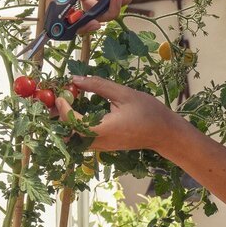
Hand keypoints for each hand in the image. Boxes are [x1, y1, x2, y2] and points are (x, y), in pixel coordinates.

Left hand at [59, 75, 182, 153]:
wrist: (165, 133)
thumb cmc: (148, 112)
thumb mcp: (124, 94)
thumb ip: (98, 86)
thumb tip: (76, 79)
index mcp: (103, 130)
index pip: (73, 122)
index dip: (63, 108)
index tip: (61, 93)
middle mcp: (99, 143)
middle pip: (68, 135)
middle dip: (60, 117)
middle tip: (60, 98)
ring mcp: (101, 147)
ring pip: (74, 140)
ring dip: (67, 122)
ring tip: (68, 103)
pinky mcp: (104, 147)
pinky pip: (83, 140)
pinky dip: (76, 127)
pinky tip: (79, 111)